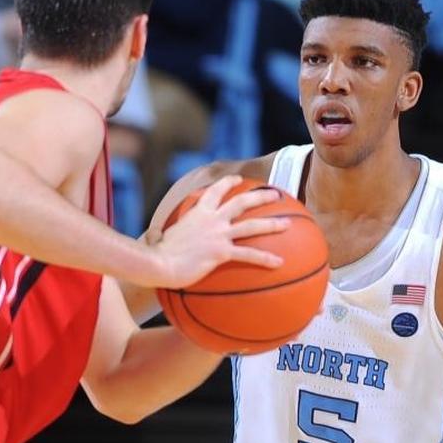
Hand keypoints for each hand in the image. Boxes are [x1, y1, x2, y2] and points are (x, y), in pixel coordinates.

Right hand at [149, 175, 288, 288]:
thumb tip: (155, 239)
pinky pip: (248, 255)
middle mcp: (211, 219)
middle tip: (276, 195)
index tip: (238, 180)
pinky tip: (279, 263)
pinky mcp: (221, 252)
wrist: (158, 263)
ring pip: (251, 226)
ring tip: (288, 225)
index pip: (215, 191)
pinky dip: (265, 258)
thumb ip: (168, 233)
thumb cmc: (157, 254)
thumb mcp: (163, 236)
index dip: (228, 183)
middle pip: (241, 202)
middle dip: (261, 197)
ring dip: (272, 224)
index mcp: (198, 212)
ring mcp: (218, 235)